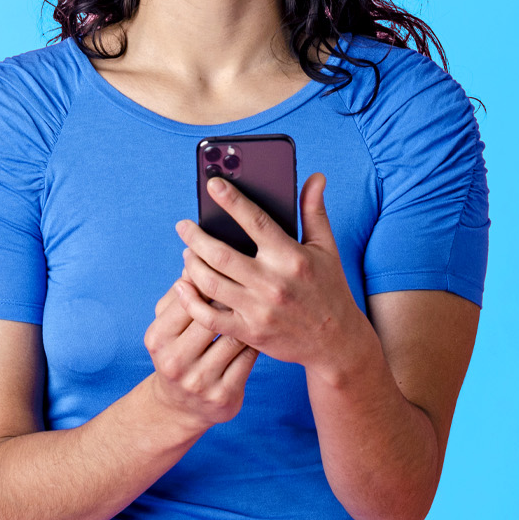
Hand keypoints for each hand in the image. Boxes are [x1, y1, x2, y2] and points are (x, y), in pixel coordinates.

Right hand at [142, 277, 257, 429]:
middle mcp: (175, 361)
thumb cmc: (177, 351)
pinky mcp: (223, 396)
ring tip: (260, 300)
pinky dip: (256, 340)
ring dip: (248, 317)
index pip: (188, 297)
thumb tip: (195, 256)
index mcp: (158, 337)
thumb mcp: (167, 325)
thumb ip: (179, 293)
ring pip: (233, 336)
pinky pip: (248, 359)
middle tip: (251, 280)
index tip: (228, 265)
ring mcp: (199, 382)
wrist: (179, 408)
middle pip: (212, 316)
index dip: (210, 278)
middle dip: (232, 296)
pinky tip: (262, 328)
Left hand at [175, 173, 373, 374]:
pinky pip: (210, 317)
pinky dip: (191, 301)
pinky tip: (182, 286)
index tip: (212, 184)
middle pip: (222, 254)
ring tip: (186, 251)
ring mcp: (259, 310)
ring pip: (211, 283)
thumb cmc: (329, 288)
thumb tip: (315, 177)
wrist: (336, 342)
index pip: (256, 221)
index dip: (232, 200)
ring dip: (191, 264)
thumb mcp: (326, 247)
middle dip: (196, 236)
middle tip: (183, 225)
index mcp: (291, 257)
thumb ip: (314, 210)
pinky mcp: (250, 333)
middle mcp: (273, 283)